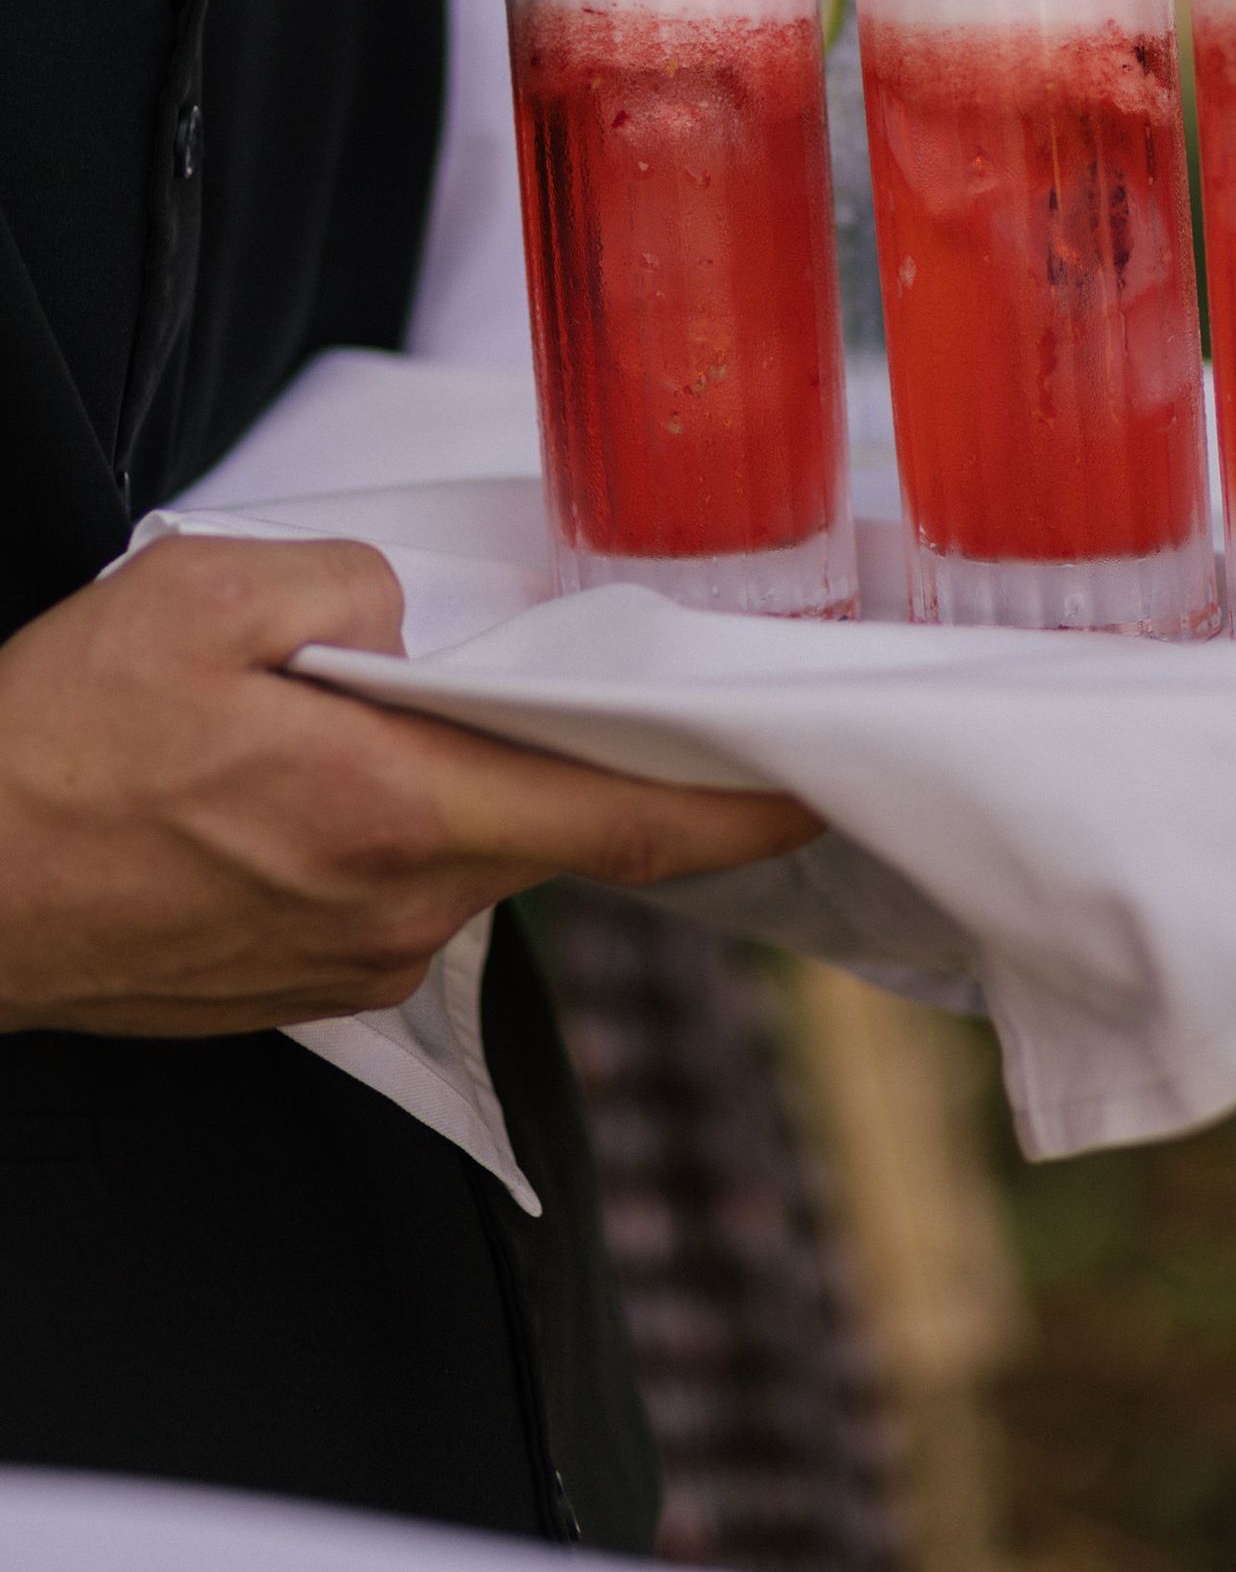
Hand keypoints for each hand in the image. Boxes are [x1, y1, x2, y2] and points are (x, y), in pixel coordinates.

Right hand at [0, 533, 815, 1037]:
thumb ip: (351, 585)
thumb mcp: (201, 598)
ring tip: (376, 716)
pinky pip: (403, 892)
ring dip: (468, 787)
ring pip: (474, 855)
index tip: (822, 781)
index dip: (744, 806)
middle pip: (557, 827)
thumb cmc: (54, 751)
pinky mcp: (308, 986)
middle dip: (585, 755)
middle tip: (586, 679)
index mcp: (395, 813)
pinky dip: (402, 831)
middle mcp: (398, 910)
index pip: (630, 822)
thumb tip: (420, 615)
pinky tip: (314, 782)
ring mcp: (355, 963)